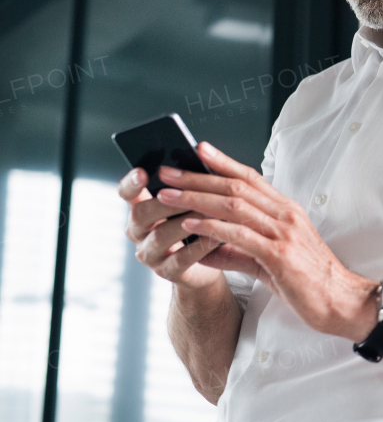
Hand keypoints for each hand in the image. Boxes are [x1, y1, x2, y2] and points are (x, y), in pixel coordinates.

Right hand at [119, 166, 227, 290]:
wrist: (210, 262)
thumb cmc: (200, 224)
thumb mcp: (195, 201)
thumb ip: (194, 179)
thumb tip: (203, 149)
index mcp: (142, 206)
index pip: (127, 192)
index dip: (131, 182)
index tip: (144, 172)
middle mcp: (139, 230)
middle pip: (141, 213)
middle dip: (166, 202)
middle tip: (187, 192)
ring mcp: (151, 253)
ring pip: (160, 236)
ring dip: (186, 222)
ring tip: (209, 212)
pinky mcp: (167, 272)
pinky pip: (180, 259)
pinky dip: (199, 246)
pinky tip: (216, 236)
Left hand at [155, 141, 378, 339]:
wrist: (341, 301)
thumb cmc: (309, 282)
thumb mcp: (269, 262)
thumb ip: (237, 252)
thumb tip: (204, 248)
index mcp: (287, 211)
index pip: (250, 178)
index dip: (223, 162)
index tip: (197, 150)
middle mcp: (286, 215)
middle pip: (236, 186)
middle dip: (197, 177)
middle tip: (167, 171)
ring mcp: (284, 233)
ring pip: (234, 205)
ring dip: (196, 198)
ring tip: (168, 195)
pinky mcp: (280, 254)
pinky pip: (240, 235)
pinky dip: (213, 227)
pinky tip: (191, 224)